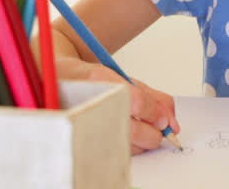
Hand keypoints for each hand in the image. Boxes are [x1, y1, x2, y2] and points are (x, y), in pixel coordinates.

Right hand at [54, 55, 179, 153]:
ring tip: (137, 130)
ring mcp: (83, 119)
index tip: (163, 119)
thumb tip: (172, 122)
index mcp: (100, 79)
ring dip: (140, 143)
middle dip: (152, 135)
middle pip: (132, 130)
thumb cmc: (90, 79)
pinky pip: (113, 151)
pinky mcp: (81, 137)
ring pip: (124, 145)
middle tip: (157, 130)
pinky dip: (126, 147)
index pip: (136, 101)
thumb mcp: (124, 78)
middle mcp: (89, 99)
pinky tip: (124, 136)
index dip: (155, 113)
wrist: (55, 78)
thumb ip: (153, 98)